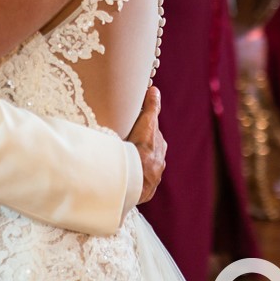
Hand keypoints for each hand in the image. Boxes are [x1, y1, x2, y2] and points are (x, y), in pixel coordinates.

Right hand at [126, 87, 166, 203]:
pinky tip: (121, 175)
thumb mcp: (146, 123)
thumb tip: (155, 90)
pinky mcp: (144, 190)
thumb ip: (151, 107)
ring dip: (134, 162)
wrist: (135, 178)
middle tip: (124, 142)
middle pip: (147, 150)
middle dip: (138, 146)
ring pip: (142, 166)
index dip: (141, 129)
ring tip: (120, 160)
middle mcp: (159, 162)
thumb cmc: (140, 148)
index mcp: (159, 146)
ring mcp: (152, 177)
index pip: (150, 134)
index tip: (133, 127)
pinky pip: (138, 181)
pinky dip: (131, 177)